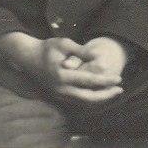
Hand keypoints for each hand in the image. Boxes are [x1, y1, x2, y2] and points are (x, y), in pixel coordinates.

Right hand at [0, 34, 123, 102]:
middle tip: (120, 90)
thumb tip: (98, 57)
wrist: (28, 57)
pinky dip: (90, 100)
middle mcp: (61, 89)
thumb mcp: (64, 44)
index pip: (89, 81)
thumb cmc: (47, 47)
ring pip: (83, 103)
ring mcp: (59, 95)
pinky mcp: (58, 96)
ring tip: (113, 92)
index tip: (119, 78)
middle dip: (106, 95)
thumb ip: (82, 51)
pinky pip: (77, 102)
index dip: (106, 81)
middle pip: (88, 98)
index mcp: (63, 75)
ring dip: (99, 99)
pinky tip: (99, 93)